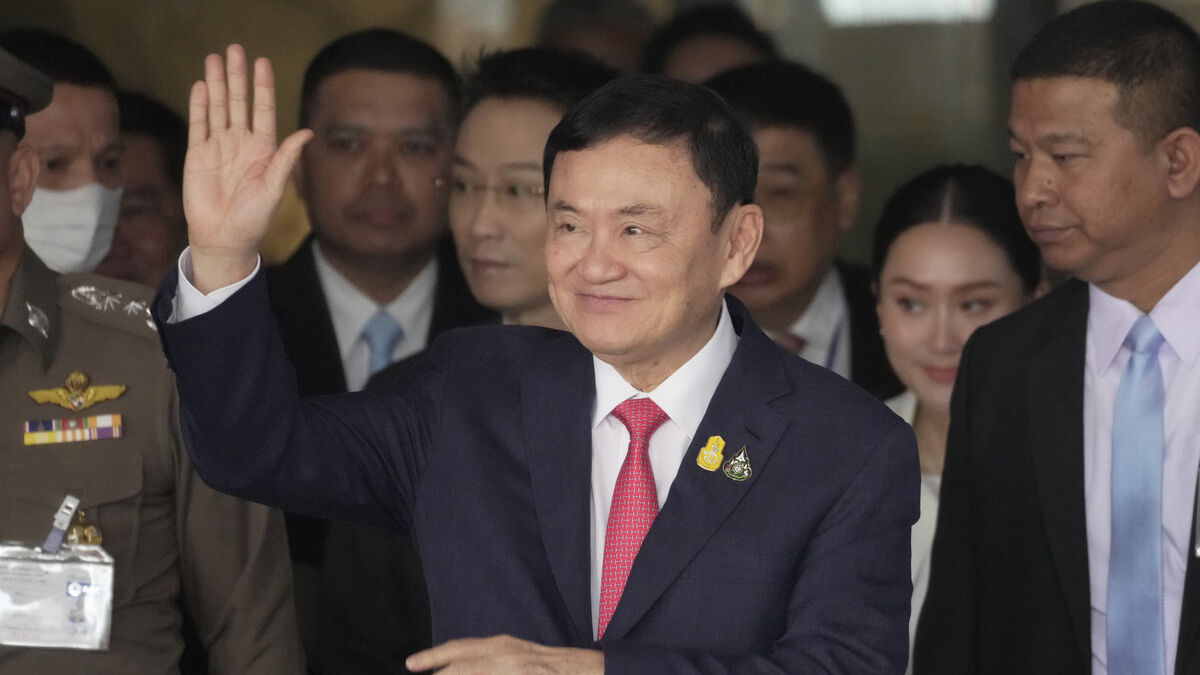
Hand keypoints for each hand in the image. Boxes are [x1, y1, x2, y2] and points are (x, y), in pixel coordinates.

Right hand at [183, 44, 310, 291]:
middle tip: (235, 49)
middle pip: (239, 103)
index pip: (263, 110)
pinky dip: (200, 106)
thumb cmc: (254, 219)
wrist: (224, 238)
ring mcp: (219, 147)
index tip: (262, 62)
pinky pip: (199, 125)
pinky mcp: (197, 156)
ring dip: (217, 84)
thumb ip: (286, 159)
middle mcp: (241, 144)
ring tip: (214, 59)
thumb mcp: (274, 189)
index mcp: (264, 150)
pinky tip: (201, 87)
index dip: (262, 86)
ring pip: (218, 109)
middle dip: (237, 76)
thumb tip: (307, 133)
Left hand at [405, 635, 603, 673]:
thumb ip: (491, 659)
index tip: (412, 664)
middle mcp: (504, 655)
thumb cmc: (552, 667)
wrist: (588, 672)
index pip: (458, 650)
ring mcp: (514, 669)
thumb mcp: (516, 657)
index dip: (433, 657)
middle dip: (436, 668)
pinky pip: (490, 674)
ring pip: (471, 670)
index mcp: (501, 647)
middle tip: (414, 667)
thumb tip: (460, 665)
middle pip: (459, 662)